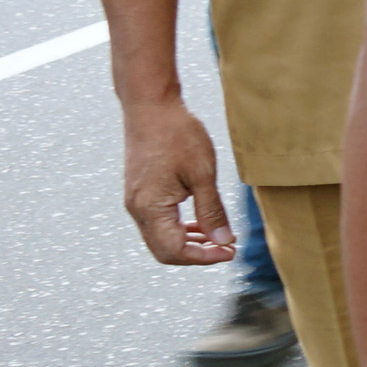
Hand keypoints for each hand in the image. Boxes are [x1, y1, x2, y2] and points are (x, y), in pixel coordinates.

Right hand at [118, 91, 234, 267]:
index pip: (174, 251)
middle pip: (164, 251)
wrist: (151, 108)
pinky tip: (201, 223)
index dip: (204, 257)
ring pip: (160, 238)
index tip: (231, 251)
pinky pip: (157, 222)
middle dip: (197, 254)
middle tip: (228, 248)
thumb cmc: (178, 136)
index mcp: (150, 207)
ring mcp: (135, 201)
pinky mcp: (139, 192)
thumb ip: (212, 212)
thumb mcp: (203, 175)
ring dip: (189, 242)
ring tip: (219, 238)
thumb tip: (222, 242)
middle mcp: (136, 209)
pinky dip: (179, 228)